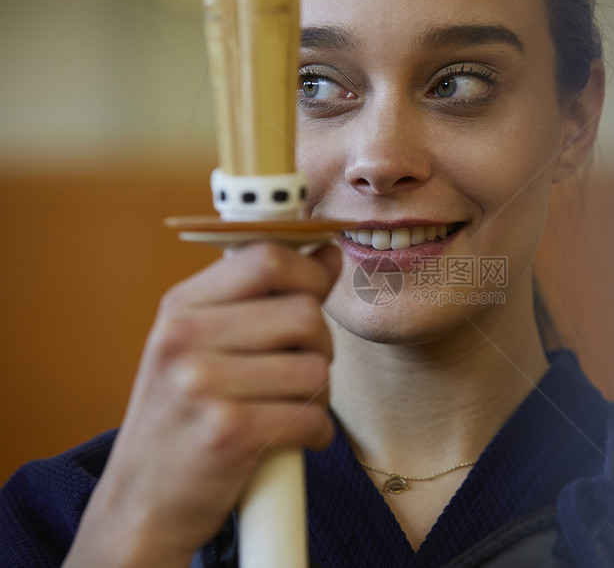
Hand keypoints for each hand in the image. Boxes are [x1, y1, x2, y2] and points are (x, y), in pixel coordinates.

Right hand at [64, 242, 340, 566]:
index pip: (266, 258)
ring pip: (316, 369)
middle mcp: (184, 339)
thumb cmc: (181, 416)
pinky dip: (316, 433)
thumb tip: (329, 252)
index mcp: (180, 306)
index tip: (319, 290)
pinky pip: (312, 417)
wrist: (142, 503)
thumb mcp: (201, 343)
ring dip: (319, 395)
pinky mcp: (227, 434)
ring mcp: (201, 386)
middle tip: (299, 368)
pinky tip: (294, 439)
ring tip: (288, 407)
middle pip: (304, 314)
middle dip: (321, 345)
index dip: (310, 272)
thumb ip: (263, 296)